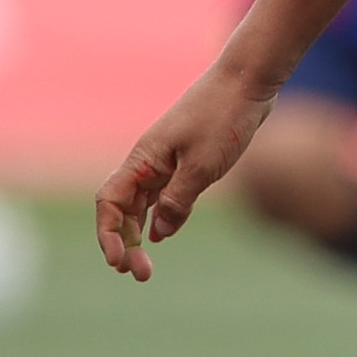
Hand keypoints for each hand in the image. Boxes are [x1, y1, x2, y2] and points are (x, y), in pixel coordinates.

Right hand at [94, 62, 279, 279]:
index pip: (109, 202)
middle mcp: (149, 161)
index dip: (108, 234)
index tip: (118, 262)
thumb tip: (158, 233)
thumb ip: (178, 200)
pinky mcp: (187, 159)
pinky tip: (161, 235)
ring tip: (146, 265)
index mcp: (143, 159)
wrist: (248, 82)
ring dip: (140, 234)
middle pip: (122, 208)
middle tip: (140, 274)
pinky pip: (164, 194)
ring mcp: (167, 160)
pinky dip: (160, 216)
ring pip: (142, 204)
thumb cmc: (223, 118)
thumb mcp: (203, 166)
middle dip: (124, 242)